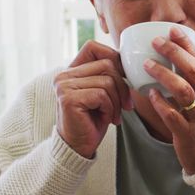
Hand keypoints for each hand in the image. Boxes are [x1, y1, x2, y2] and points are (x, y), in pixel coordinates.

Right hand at [54, 40, 132, 157]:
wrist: (78, 148)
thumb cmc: (93, 121)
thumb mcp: (103, 93)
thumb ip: (108, 74)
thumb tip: (130, 61)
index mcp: (71, 70)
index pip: (93, 47)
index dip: (113, 59)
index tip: (123, 79)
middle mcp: (63, 75)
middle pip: (107, 64)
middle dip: (122, 86)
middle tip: (125, 105)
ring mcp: (64, 86)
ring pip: (107, 81)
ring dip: (117, 101)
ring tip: (112, 115)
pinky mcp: (68, 98)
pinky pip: (101, 95)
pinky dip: (110, 108)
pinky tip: (105, 119)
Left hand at [144, 26, 194, 172]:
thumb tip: (183, 58)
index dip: (187, 44)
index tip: (172, 30)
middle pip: (194, 71)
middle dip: (175, 53)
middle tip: (156, 42)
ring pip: (184, 91)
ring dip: (164, 75)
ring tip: (147, 65)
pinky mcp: (188, 134)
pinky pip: (173, 116)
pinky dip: (161, 103)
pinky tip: (150, 94)